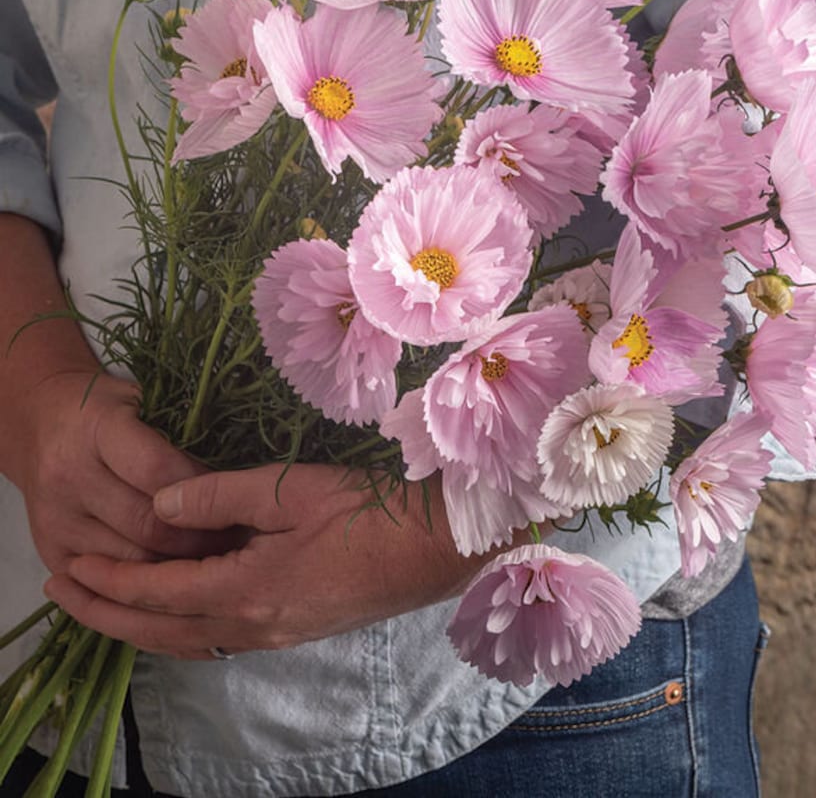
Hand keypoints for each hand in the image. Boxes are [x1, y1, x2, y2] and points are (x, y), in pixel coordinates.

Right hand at [7, 369, 229, 572]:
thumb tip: (238, 476)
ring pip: (131, 561)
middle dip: (200, 537)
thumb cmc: (114, 410)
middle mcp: (69, 476)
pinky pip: (107, 583)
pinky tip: (181, 575)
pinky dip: (149, 582)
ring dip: (179, 567)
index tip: (237, 498)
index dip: (203, 489)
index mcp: (98, 430)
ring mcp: (56, 519)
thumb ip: (184, 432)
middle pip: (147, 525)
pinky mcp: (51, 552)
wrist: (45, 423)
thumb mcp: (148, 400)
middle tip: (240, 541)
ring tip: (220, 560)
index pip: (158, 471)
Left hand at [43, 463, 482, 659]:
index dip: (107, 582)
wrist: (436, 547)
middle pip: (160, 631)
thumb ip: (220, 496)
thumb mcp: (293, 490)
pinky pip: (217, 638)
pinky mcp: (296, 630)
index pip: (155, 594)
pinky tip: (180, 606)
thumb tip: (158, 507)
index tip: (67, 566)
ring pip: (187, 641)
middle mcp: (253, 626)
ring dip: (139, 625)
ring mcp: (277, 634)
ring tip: (107, 602)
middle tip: (64, 591)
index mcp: (246, 591)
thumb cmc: (369, 511)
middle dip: (105, 615)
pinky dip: (179, 627)